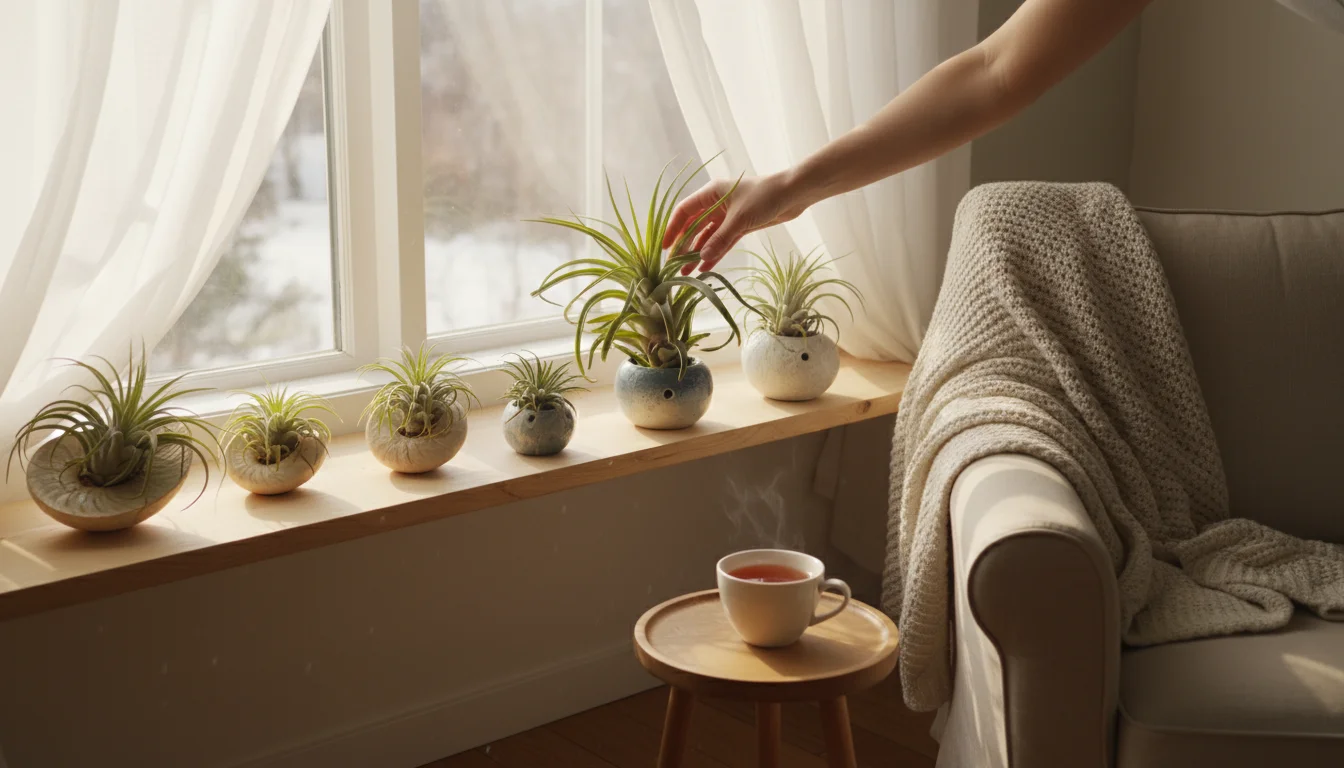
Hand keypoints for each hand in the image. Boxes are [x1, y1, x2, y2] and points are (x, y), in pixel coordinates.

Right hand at [662, 172, 807, 274]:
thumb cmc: (765, 197)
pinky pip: (722, 242)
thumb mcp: (740, 219)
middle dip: (683, 247)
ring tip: (686, 273)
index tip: (665, 248)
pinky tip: (705, 268)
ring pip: (707, 236)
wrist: (794, 194)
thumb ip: (720, 239)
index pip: (684, 212)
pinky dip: (714, 253)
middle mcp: (716, 204)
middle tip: (674, 266)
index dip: (672, 229)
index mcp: (711, 193)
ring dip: (697, 253)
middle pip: (693, 226)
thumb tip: (702, 259)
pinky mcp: (740, 225)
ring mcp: (728, 216)